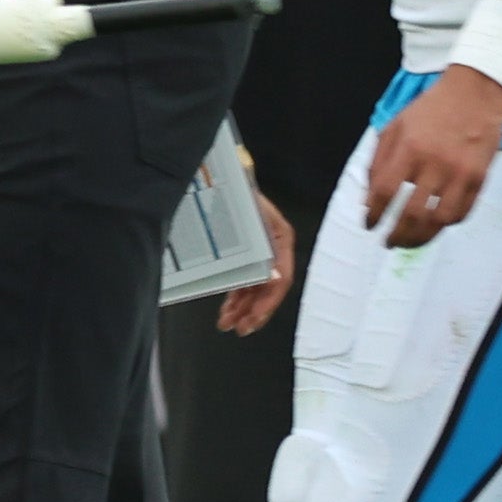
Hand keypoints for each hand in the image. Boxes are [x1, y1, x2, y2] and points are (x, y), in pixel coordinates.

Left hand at [217, 189, 297, 334]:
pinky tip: (227, 310)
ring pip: (254, 287)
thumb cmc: (235, 191)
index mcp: (280, 238)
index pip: (281, 279)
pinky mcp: (246, 253)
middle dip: (253, 311)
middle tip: (240, 329)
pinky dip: (235, 296)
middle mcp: (273, 247)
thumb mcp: (249, 217)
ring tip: (227, 324)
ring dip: (242, 308)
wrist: (220, 172)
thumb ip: (263, 247)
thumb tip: (276, 279)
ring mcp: (259, 251)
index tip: (253, 320)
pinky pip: (244, 280)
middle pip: (268, 287)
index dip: (268, 303)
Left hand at [363, 66, 501, 248]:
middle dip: (397, 235)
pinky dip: (446, 224)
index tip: (370, 225)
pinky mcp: (480, 177)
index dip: (375, 214)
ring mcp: (460, 172)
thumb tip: (369, 201)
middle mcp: (435, 162)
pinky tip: (436, 223)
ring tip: (411, 241)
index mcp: (410, 147)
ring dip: (422, 237)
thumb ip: (378, 162)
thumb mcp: (396, 126)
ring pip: (439, 220)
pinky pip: (462, 212)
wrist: (476, 91)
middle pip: (412, 213)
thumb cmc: (432, 108)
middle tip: (389, 242)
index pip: (386, 191)